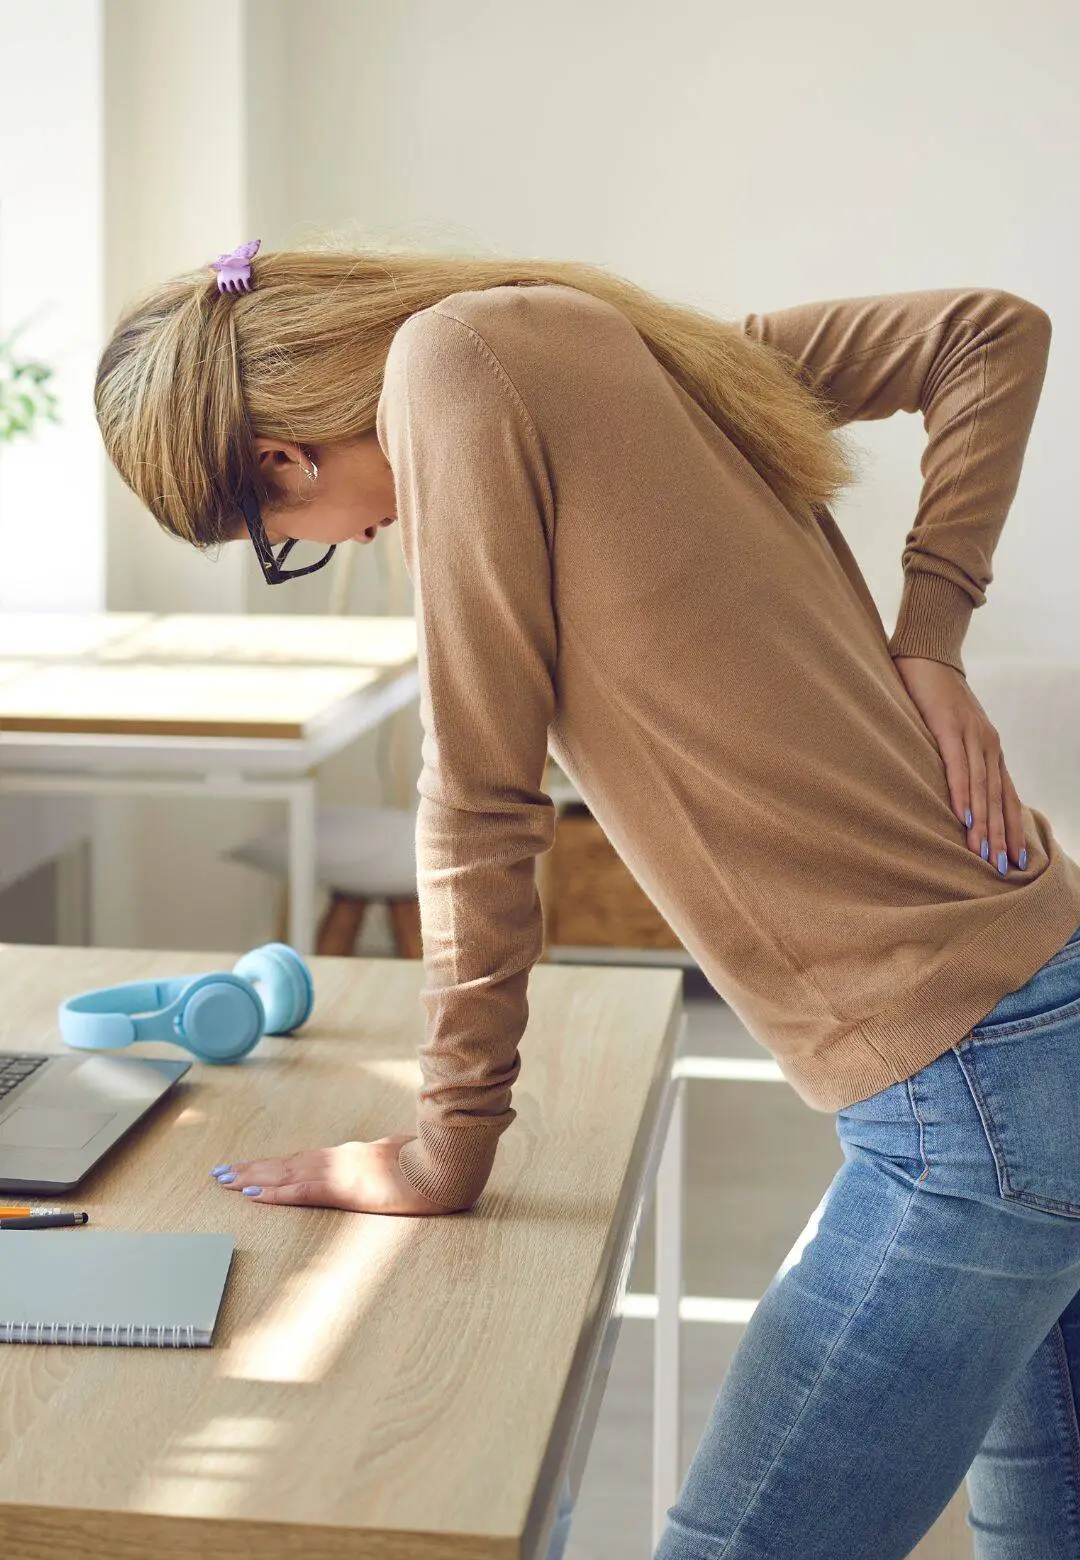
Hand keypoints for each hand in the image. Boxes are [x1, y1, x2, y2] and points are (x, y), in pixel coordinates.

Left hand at [210, 1134, 452, 1215]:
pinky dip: (274, 1192)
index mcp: (352, 1156)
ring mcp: (340, 1172)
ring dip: (252, 1178)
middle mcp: (339, 1160)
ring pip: (285, 1173)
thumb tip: (389, 1161)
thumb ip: (388, 1160)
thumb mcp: (403, 1160)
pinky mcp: (343, 1189)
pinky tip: (254, 1194)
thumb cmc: (429, 1164)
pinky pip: (301, 1191)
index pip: (303, 1159)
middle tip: (220, 1173)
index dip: (274, 1163)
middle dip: (252, 1169)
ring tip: (225, 1181)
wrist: (443, 1168)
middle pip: (286, 1163)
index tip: (249, 1167)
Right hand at [891, 655, 1027, 874]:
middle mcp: (989, 744)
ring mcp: (971, 735)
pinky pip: (958, 766)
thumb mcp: (951, 732)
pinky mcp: (948, 727)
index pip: (1007, 795)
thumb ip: (956, 758)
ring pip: (983, 788)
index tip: (1015, 858)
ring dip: (984, 823)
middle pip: (999, 798)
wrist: (926, 655)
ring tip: (984, 853)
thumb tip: (955, 791)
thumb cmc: (933, 697)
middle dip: (1002, 835)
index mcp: (990, 749)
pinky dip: (963, 793)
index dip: (1012, 827)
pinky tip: (964, 816)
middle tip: (1003, 868)